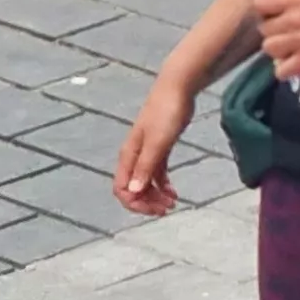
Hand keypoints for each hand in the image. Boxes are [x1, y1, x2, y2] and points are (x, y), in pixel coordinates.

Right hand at [115, 88, 190, 216]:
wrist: (177, 90)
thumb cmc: (166, 113)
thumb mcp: (157, 142)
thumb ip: (146, 167)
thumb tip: (134, 191)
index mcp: (129, 155)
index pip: (122, 189)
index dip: (136, 203)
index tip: (156, 209)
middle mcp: (134, 156)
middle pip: (133, 189)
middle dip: (147, 202)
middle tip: (168, 209)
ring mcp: (146, 152)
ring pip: (145, 183)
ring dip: (156, 196)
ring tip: (173, 203)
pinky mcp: (159, 148)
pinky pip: (156, 173)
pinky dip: (163, 185)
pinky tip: (174, 192)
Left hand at [255, 0, 299, 79]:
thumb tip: (296, 2)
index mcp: (297, 0)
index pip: (261, 2)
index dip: (266, 8)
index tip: (276, 11)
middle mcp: (291, 20)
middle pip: (264, 28)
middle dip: (274, 31)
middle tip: (288, 32)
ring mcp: (297, 42)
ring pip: (269, 48)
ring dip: (278, 49)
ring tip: (290, 49)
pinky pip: (282, 70)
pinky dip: (286, 70)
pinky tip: (295, 66)